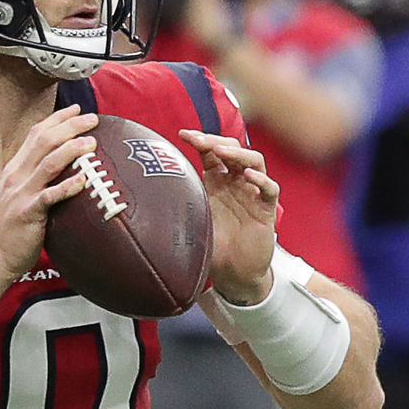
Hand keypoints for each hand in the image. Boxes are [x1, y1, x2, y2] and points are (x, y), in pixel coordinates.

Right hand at [0, 106, 97, 278]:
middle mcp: (17, 176)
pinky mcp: (28, 213)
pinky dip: (67, 185)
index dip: (57, 119)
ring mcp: (21, 193)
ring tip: (91, 143)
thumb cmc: (9, 230)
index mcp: (15, 170)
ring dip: (71, 149)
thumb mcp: (18, 196)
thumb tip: (64, 171)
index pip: (35, 134)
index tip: (75, 110)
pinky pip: (50, 196)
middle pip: (44, 141)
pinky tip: (84, 179)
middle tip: (92, 119)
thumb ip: (36, 181)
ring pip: (48, 162)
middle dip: (69, 126)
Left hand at [179, 129, 277, 304]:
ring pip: (254, 161)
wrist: (232, 273)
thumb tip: (139, 202)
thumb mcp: (187, 222)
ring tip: (222, 151)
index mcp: (214, 182)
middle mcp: (234, 183)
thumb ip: (174, 208)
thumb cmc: (211, 246)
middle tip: (200, 141)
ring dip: (238, 153)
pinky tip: (249, 176)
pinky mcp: (265, 210)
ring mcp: (251, 194)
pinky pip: (269, 189)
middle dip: (216, 141)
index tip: (182, 134)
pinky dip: (261, 180)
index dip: (199, 140)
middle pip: (232, 149)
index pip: (210, 152)